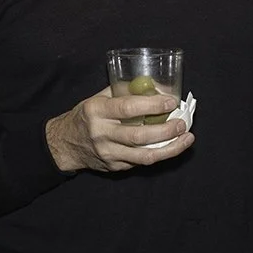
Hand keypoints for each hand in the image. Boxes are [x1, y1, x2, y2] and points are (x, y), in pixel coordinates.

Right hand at [46, 86, 192, 172]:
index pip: (127, 108)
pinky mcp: (114, 166)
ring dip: (170, 148)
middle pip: (139, 135)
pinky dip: (159, 154)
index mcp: (96, 111)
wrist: (65, 143)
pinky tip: (172, 146)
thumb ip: (125, 92)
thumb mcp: (99, 98)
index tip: (170, 102)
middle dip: (166, 130)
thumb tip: (157, 86)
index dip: (152, 106)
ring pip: (144, 155)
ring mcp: (108, 153)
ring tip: (186, 138)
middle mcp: (101, 133)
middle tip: (183, 123)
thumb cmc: (87, 115)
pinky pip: (141, 162)